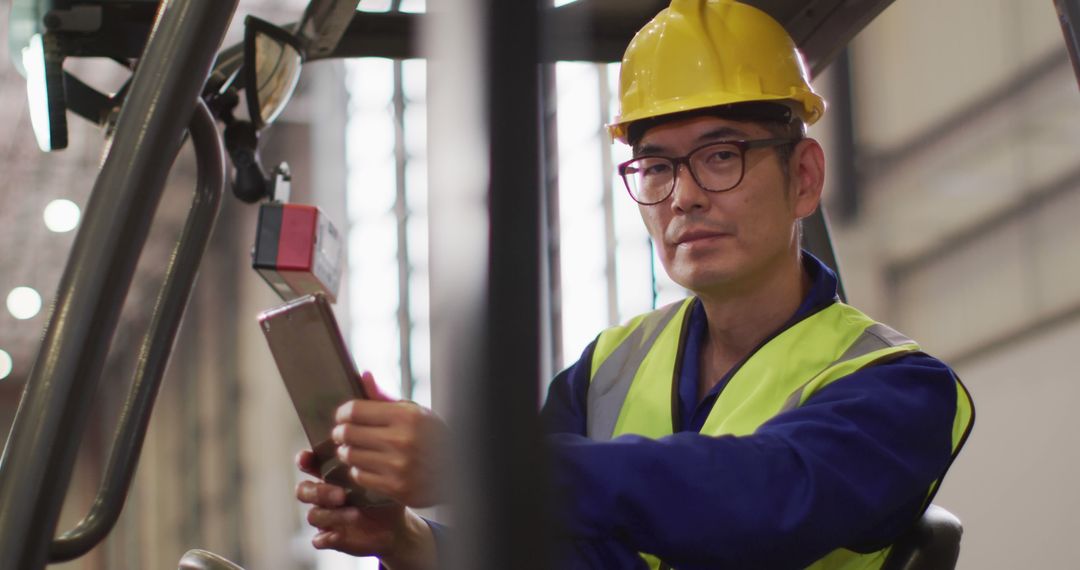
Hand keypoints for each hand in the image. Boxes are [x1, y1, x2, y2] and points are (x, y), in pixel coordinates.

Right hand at [296, 451, 435, 568]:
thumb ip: (367, 466)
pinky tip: (339, 535)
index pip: (308, 464)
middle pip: (304, 490)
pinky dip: (326, 538)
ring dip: (331, 515)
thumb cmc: (383, 497)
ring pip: (313, 515)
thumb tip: (365, 452)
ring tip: (355, 514)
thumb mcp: (377, 479)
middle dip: (319, 492)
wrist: (394, 527)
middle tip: (341, 495)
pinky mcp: (330, 537)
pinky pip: (318, 540)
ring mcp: (325, 517)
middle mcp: (323, 495)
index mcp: (331, 476)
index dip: (303, 460)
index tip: (306, 458)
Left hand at [332, 371, 446, 507]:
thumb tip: (364, 376)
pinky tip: (367, 466)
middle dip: (340, 433)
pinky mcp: (396, 488)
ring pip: (351, 456)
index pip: (355, 410)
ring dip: (347, 452)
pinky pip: (360, 476)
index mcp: (406, 416)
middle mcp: (401, 440)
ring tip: (353, 449)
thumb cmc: (434, 438)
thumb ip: (385, 397)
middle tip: (342, 434)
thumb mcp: (416, 412)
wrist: (459, 472)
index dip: (343, 413)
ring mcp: (398, 466)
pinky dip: (358, 471)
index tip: (342, 416)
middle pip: (348, 433)